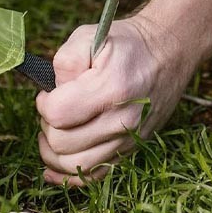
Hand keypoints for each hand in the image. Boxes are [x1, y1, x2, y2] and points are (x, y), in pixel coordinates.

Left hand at [36, 15, 195, 185]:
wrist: (168, 54)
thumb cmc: (127, 45)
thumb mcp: (91, 36)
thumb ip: (65, 60)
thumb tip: (53, 91)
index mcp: (112, 87)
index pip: (58, 114)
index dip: (44, 103)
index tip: (48, 93)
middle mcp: (123, 119)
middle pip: (62, 143)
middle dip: (47, 125)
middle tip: (54, 107)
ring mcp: (129, 138)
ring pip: (74, 165)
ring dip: (53, 151)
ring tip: (54, 129)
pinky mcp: (131, 149)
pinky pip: (93, 177)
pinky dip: (68, 176)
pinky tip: (53, 166)